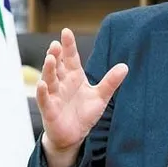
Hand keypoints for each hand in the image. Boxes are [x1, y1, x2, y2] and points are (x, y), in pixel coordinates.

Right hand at [36, 28, 127, 155]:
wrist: (74, 135)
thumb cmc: (84, 113)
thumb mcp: (100, 96)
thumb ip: (110, 82)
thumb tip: (125, 66)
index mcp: (74, 76)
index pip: (71, 58)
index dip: (69, 45)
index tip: (66, 31)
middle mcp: (62, 83)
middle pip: (57, 66)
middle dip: (56, 55)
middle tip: (56, 44)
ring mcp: (54, 95)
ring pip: (49, 79)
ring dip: (48, 69)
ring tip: (50, 58)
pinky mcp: (49, 110)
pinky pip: (44, 99)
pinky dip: (42, 92)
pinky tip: (42, 84)